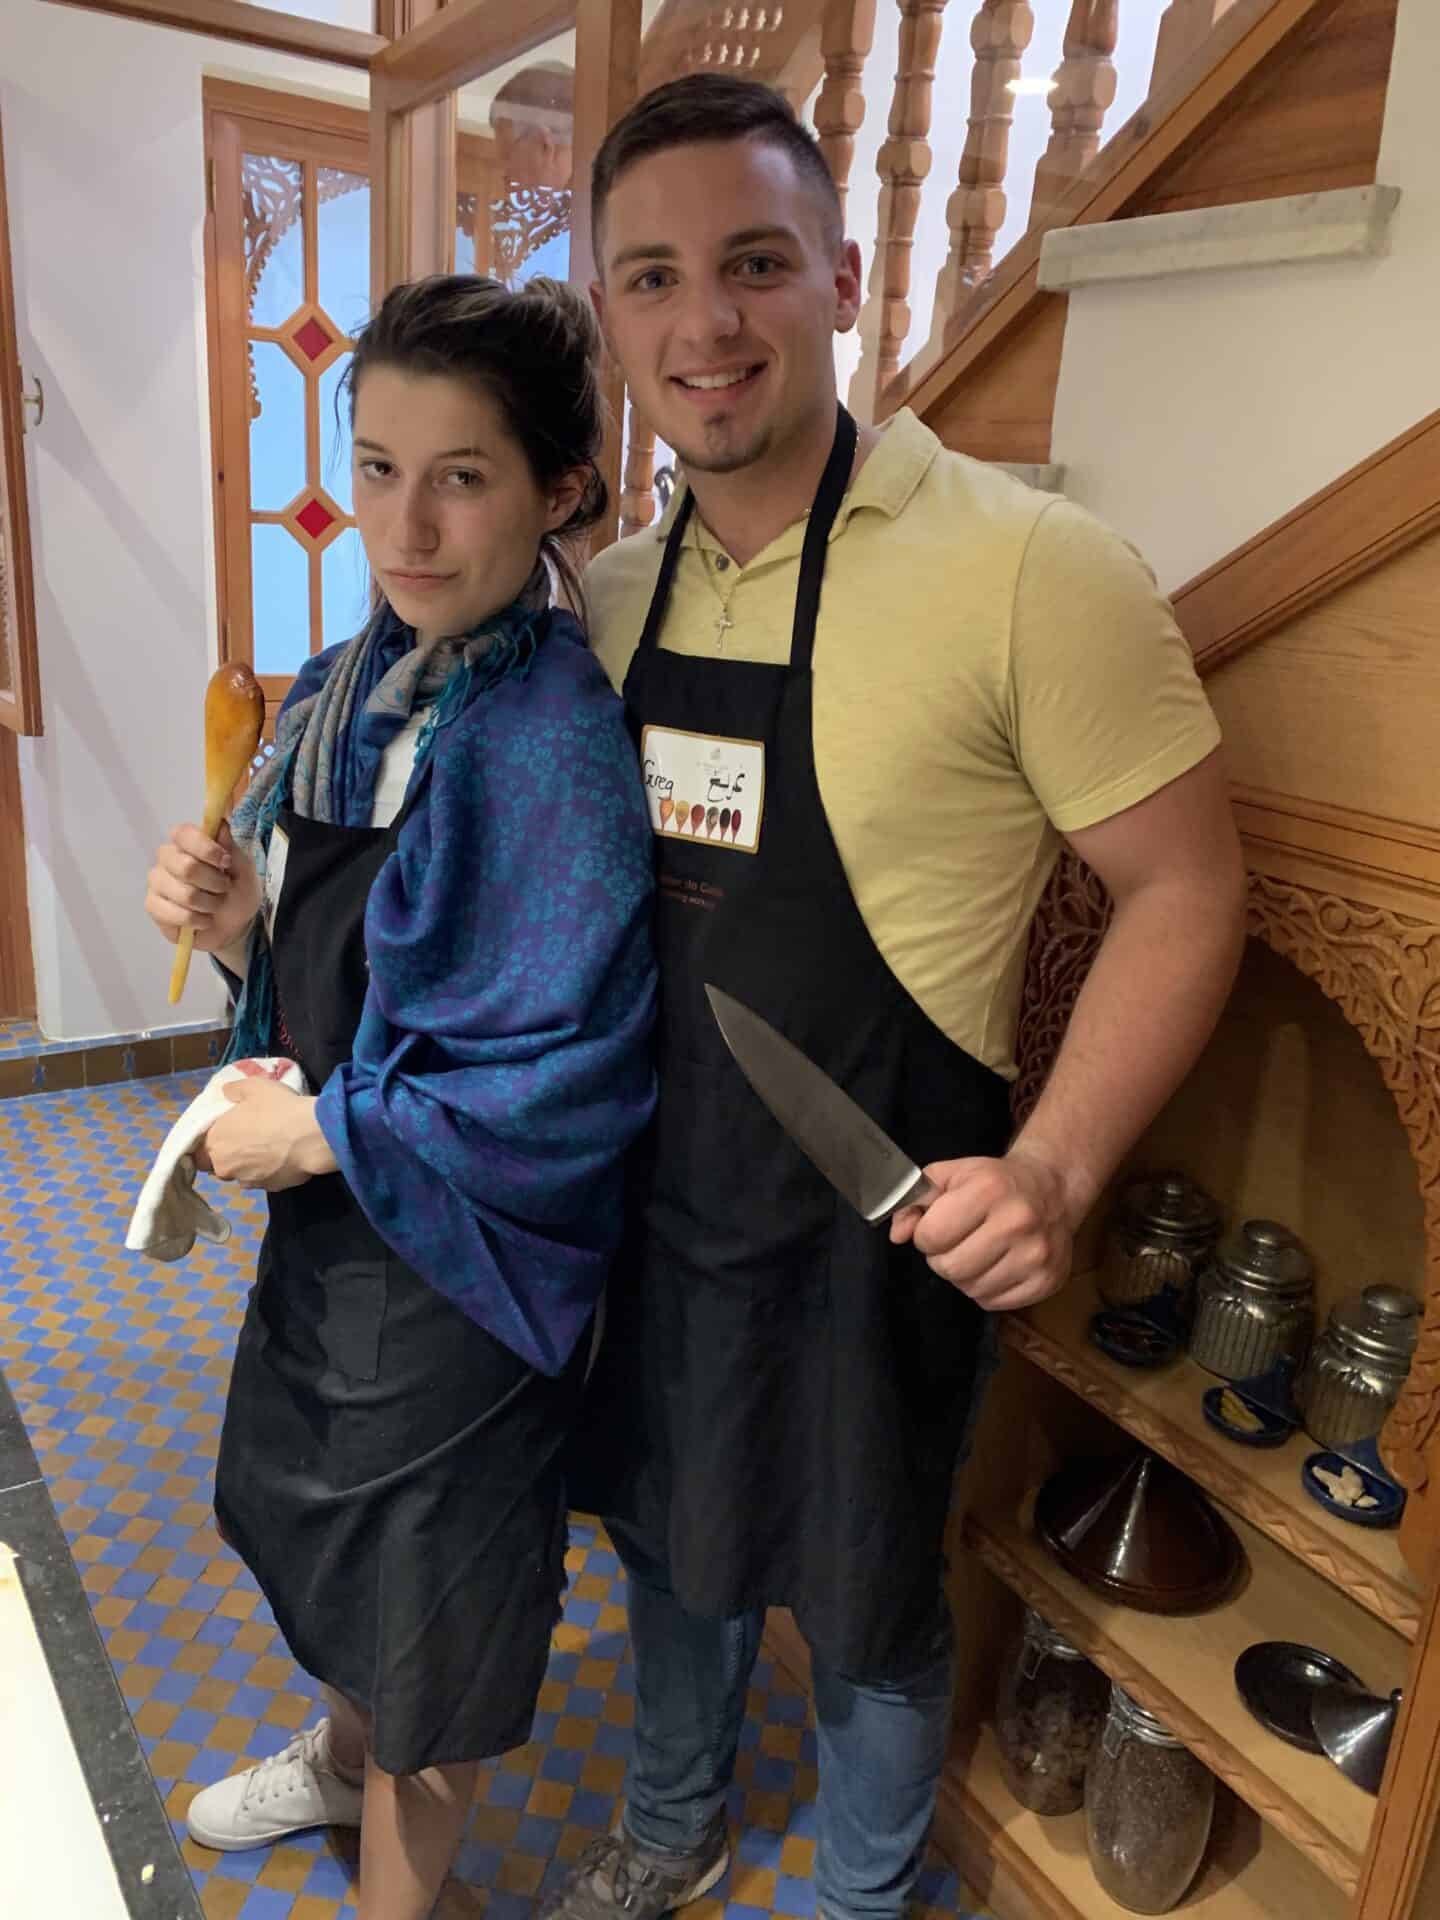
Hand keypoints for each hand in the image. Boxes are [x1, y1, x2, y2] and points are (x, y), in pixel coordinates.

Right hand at [146, 821, 259, 953]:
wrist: (233, 925)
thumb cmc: (237, 891)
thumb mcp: (244, 869)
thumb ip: (231, 847)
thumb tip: (220, 824)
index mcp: (188, 842)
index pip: (183, 833)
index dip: (205, 848)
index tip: (226, 861)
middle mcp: (167, 857)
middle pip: (186, 867)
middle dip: (214, 882)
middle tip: (224, 888)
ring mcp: (157, 881)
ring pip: (184, 894)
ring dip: (209, 904)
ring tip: (215, 906)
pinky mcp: (152, 905)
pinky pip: (175, 914)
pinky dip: (197, 920)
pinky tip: (203, 920)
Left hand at [196, 1081, 337, 1191]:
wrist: (312, 1137)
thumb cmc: (279, 1109)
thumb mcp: (254, 1086)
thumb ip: (233, 1090)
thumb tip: (225, 1093)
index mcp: (215, 1141)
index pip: (197, 1151)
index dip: (210, 1142)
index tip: (225, 1133)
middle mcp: (224, 1166)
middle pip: (218, 1164)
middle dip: (229, 1154)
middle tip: (248, 1139)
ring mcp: (246, 1181)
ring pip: (239, 1174)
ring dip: (248, 1164)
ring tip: (269, 1148)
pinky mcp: (268, 1190)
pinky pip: (261, 1180)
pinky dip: (267, 1171)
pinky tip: (282, 1157)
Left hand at [889, 1148, 1072, 1311]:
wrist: (1052, 1189)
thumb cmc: (994, 1182)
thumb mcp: (951, 1176)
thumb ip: (916, 1200)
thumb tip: (898, 1234)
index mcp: (989, 1190)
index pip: (931, 1236)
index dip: (926, 1235)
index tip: (938, 1227)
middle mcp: (1017, 1222)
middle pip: (950, 1268)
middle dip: (943, 1258)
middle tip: (958, 1242)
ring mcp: (1036, 1255)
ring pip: (970, 1289)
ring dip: (965, 1275)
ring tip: (979, 1252)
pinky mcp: (1047, 1281)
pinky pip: (994, 1302)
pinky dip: (987, 1289)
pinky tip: (998, 1265)